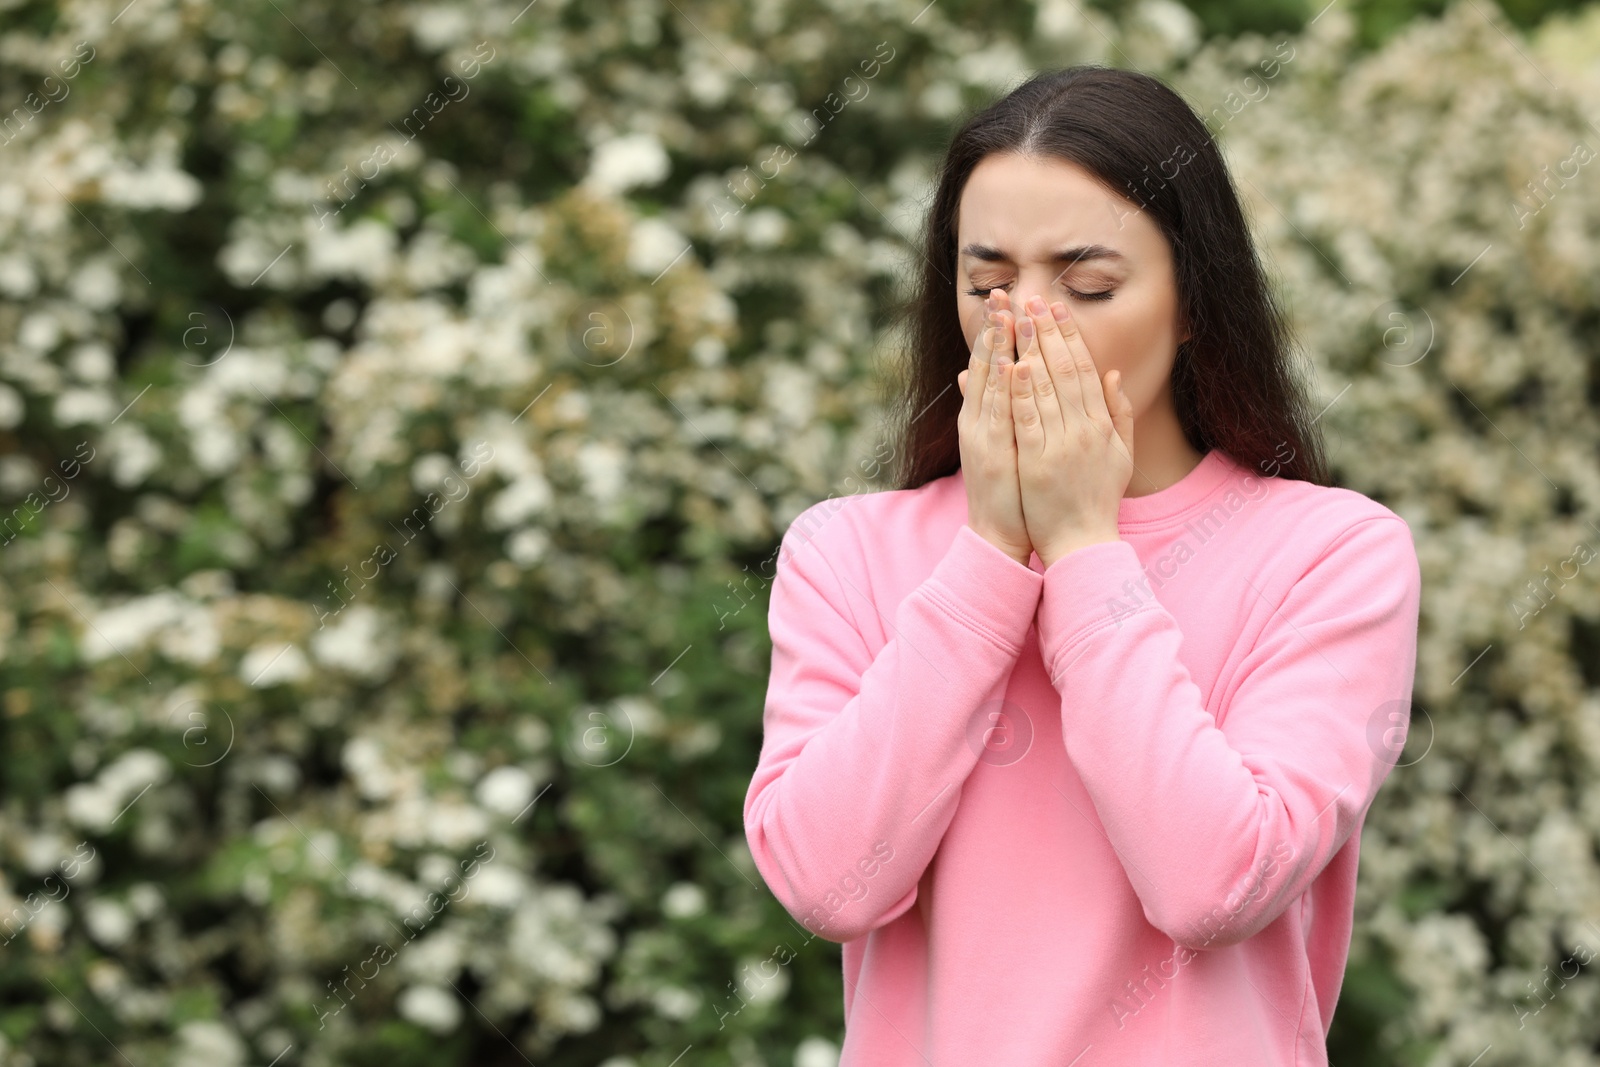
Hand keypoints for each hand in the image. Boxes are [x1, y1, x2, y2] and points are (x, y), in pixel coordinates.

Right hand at [956, 291, 1030, 565]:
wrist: (997, 532)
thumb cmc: (1005, 489)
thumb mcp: (992, 441)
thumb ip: (985, 406)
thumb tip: (970, 373)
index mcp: (982, 415)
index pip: (990, 363)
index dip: (995, 330)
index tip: (1003, 298)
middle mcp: (977, 419)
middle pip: (985, 364)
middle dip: (992, 327)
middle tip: (999, 291)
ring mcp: (982, 434)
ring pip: (989, 382)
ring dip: (995, 346)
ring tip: (1002, 313)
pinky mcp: (991, 452)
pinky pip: (998, 414)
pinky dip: (1002, 388)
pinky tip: (1007, 363)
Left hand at [1009, 292, 1134, 568]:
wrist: (1083, 542)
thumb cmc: (1098, 499)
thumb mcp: (1120, 454)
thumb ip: (1118, 413)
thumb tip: (1113, 374)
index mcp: (1101, 425)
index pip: (1084, 370)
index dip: (1069, 337)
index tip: (1057, 309)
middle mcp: (1084, 430)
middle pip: (1064, 371)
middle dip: (1047, 333)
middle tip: (1034, 300)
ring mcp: (1060, 446)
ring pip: (1045, 389)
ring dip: (1031, 351)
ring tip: (1018, 320)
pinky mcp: (1037, 463)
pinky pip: (1028, 421)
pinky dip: (1022, 393)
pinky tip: (1014, 366)